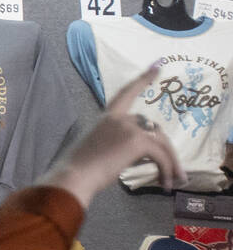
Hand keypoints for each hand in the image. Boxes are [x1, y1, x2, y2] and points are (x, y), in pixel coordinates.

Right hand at [41, 66, 185, 207]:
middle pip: (155, 128)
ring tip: (175, 181)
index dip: (143, 79)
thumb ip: (113, 141)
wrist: (73, 176)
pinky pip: (162, 156)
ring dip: (172, 164)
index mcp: (107, 117)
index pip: (127, 93)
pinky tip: (165, 184)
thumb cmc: (78, 168)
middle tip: (175, 171)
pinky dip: (167, 171)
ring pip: (162, 143)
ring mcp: (129, 128)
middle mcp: (119, 118)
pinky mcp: (138, 141)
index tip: (158, 66)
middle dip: (167, 150)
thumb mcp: (95, 147)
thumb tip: (133, 152)